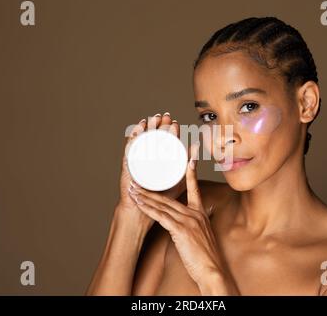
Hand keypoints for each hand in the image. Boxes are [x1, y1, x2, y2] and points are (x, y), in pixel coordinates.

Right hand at [116, 112, 183, 230]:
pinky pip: (130, 149)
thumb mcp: (178, 178)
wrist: (145, 212)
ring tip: (151, 119)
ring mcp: (138, 161)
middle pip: (153, 137)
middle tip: (164, 116)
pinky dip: (132, 139)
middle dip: (158, 125)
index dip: (169, 130)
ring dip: (146, 129)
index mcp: (160, 159)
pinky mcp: (129, 166)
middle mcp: (148, 157)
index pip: (165, 140)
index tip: (174, 122)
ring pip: (142, 140)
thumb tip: (197, 148)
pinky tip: (137, 131)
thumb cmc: (162, 197)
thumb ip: (189, 165)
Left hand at [128, 144, 239, 294]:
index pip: (194, 188)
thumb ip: (195, 225)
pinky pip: (161, 217)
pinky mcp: (181, 230)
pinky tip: (139, 205)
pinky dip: (149, 210)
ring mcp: (188, 221)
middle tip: (138, 181)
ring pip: (162, 205)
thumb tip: (187, 222)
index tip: (190, 158)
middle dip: (150, 190)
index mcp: (200, 213)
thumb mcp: (203, 235)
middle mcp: (195, 213)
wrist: (212, 269)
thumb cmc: (206, 256)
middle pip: (168, 198)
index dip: (191, 173)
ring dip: (145, 198)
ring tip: (133, 191)